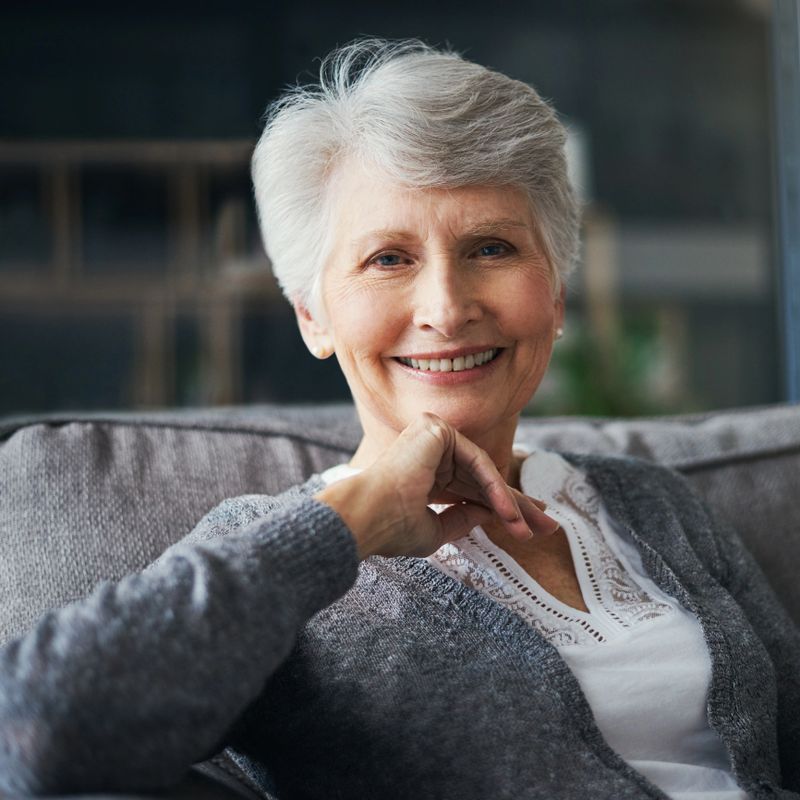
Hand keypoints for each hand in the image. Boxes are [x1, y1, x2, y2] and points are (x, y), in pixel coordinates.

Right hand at [315, 413, 558, 558]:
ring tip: (530, 529)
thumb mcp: (436, 530)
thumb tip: (489, 514)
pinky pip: (477, 460)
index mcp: (425, 475)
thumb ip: (462, 518)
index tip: (531, 527)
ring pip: (484, 470)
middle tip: (548, 524)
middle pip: (483, 479)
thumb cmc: (392, 528)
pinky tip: (509, 512)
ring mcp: (431, 436)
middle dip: (517, 504)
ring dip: (510, 502)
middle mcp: (428, 452)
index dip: (501, 507)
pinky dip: (495, 487)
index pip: (471, 489)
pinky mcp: (435, 429)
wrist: (369, 518)